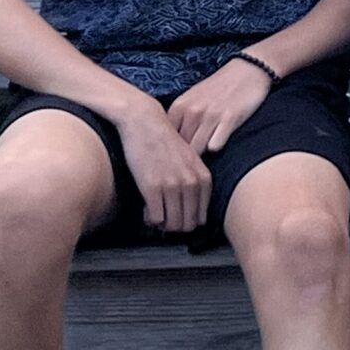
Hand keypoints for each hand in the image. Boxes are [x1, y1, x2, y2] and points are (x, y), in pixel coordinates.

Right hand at [117, 95, 211, 233]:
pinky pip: (155, 218)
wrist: (145, 123)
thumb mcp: (190, 160)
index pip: (201, 217)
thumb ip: (194, 180)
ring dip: (162, 224)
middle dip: (175, 226)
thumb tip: (190, 208)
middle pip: (188, 224)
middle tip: (163, 217)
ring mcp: (173, 185)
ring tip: (154, 212)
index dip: (187, 221)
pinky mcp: (152, 187)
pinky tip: (145, 209)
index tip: (175, 215)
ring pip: (173, 225)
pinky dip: (150, 219)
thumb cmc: (165, 142)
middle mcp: (191, 183)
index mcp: (203, 178)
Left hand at [166, 57, 273, 157]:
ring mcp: (210, 115)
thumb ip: (180, 119)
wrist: (247, 70)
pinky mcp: (230, 119)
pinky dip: (216, 149)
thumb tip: (169, 145)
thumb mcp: (192, 99)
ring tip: (203, 164)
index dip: (170, 152)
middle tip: (190, 166)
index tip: (176, 158)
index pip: (166, 139)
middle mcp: (192, 111)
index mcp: (179, 107)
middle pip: (181, 148)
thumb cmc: (219, 88)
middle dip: (185, 158)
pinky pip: (216, 146)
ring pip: (197, 150)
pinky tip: (219, 146)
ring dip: (201, 159)